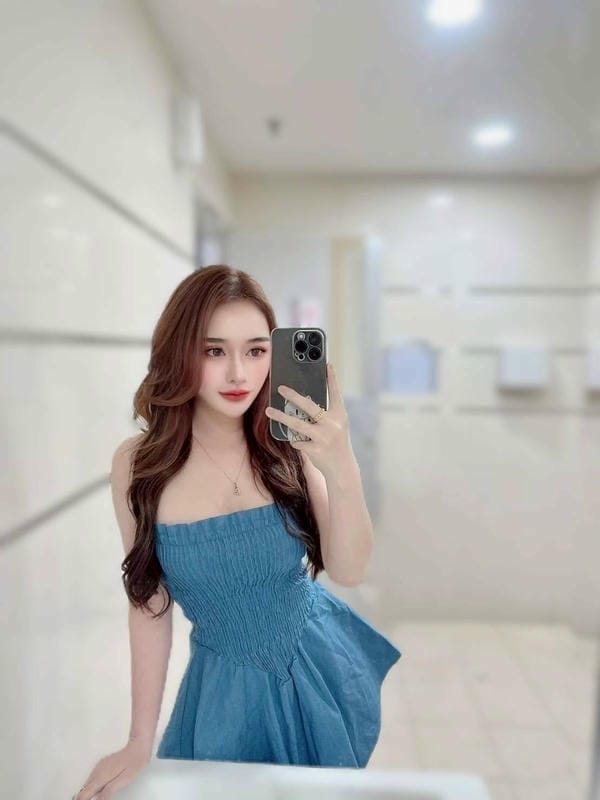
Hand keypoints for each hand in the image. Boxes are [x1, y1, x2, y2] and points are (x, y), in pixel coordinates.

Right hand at [72, 740, 150, 798]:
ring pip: (87, 784)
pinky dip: (94, 786)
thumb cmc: (135, 763)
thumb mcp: (125, 779)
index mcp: (101, 776)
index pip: (83, 794)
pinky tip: (102, 789)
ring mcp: (99, 767)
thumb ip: (110, 790)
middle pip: (83, 790)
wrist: (138, 746)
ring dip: (89, 792)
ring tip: (99, 796)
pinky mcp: (102, 765)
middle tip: (99, 798)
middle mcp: (97, 771)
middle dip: (86, 797)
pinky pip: (93, 779)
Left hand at [265, 362, 353, 477]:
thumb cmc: (336, 442)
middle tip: (281, 388)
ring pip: (297, 424)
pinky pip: (297, 441)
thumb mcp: (336, 426)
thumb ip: (324, 414)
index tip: (327, 365)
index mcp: (340, 415)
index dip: (332, 379)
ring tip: (268, 411)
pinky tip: (299, 442)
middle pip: (310, 407)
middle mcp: (333, 425)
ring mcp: (324, 438)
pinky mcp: (315, 450)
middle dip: (294, 396)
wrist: (342, 468)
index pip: (335, 394)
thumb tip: (302, 401)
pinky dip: (295, 440)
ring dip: (281, 417)